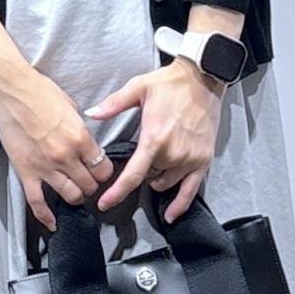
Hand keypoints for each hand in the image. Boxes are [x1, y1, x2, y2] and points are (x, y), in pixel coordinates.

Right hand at [0, 58, 112, 233]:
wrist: (10, 89)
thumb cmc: (40, 92)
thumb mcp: (71, 107)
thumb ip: (81, 130)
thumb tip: (86, 142)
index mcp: (81, 138)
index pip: (104, 168)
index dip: (104, 171)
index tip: (100, 170)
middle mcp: (66, 156)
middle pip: (90, 185)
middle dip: (91, 184)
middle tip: (87, 179)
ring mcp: (45, 167)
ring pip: (71, 196)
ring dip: (76, 196)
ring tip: (74, 191)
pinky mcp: (26, 172)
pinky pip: (37, 202)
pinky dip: (46, 216)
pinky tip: (52, 223)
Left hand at [83, 57, 222, 221]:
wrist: (203, 79)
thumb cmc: (170, 84)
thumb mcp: (138, 87)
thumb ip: (114, 104)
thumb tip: (91, 113)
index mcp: (154, 138)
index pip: (132, 175)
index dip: (117, 192)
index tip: (104, 203)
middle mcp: (173, 153)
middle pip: (147, 177)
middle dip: (140, 170)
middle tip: (141, 154)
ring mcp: (190, 159)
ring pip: (164, 183)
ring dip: (156, 179)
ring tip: (155, 163)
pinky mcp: (203, 161)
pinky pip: (191, 190)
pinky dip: (180, 204)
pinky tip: (170, 214)